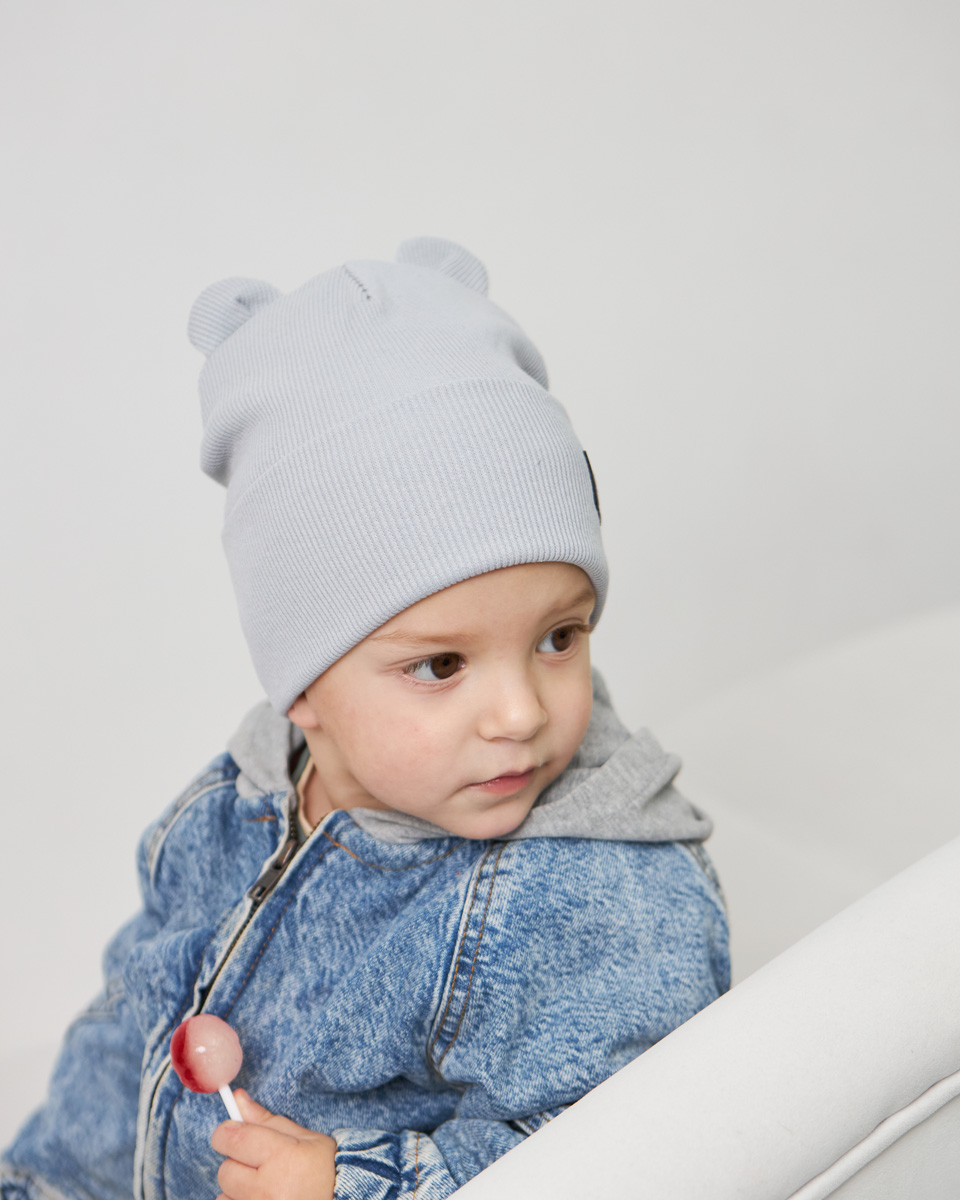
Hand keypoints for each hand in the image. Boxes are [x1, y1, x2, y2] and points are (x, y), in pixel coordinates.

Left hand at [211, 1088, 336, 1199]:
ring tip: (264, 1187)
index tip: (231, 1132)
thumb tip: (238, 1099)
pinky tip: (261, 1198)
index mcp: (283, 1156)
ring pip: (225, 1194)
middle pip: (226, 1170)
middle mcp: (268, 1188)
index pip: (233, 1138)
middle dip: (238, 1163)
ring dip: (239, 1188)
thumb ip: (266, 1120)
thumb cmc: (324, 1170)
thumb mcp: (304, 1137)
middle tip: (260, 1165)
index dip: (226, 1132)